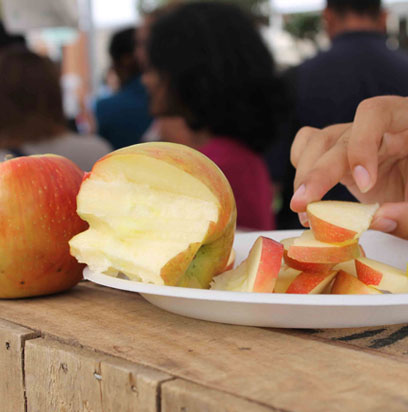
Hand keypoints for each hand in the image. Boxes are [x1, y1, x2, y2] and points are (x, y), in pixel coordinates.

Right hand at [290, 96, 407, 238]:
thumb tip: (376, 220)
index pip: (376, 113)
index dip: (362, 146)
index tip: (365, 185)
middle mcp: (377, 127)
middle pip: (338, 136)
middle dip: (318, 173)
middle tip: (304, 206)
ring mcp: (354, 139)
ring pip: (317, 141)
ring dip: (305, 175)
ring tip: (302, 208)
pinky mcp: (339, 154)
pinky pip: (309, 145)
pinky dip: (301, 165)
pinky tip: (305, 191)